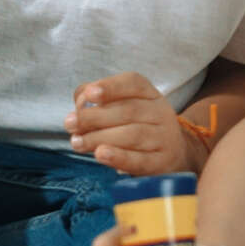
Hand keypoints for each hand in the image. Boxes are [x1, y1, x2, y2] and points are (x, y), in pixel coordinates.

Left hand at [68, 73, 204, 174]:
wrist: (175, 154)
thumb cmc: (139, 126)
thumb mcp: (124, 107)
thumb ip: (99, 100)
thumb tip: (81, 100)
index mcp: (150, 94)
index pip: (133, 83)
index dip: (111, 87)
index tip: (90, 94)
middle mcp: (160, 113)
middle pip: (128, 111)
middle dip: (94, 117)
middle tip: (70, 123)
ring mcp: (164, 138)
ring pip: (132, 135)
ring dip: (100, 138)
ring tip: (77, 142)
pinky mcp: (162, 162)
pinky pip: (141, 160)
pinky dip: (119, 157)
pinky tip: (100, 154)